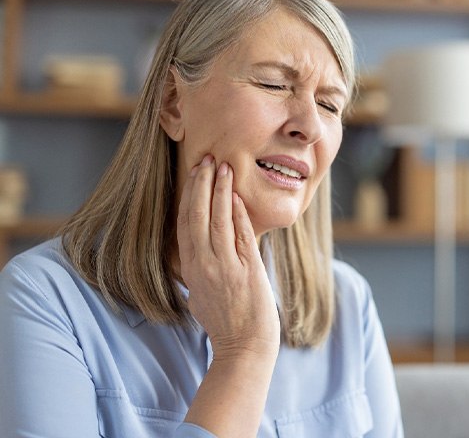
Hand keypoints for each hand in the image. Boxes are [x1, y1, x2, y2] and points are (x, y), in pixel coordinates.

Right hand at [177, 155, 279, 360]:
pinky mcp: (246, 270)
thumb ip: (198, 270)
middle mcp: (203, 265)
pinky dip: (237, 212)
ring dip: (219, 191)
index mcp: (190, 269)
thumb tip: (199, 252)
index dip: (187, 197)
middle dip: (200, 185)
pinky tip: (237, 194)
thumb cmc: (224, 322)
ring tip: (223, 167)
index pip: (184, 224)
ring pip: (217, 220)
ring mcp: (224, 267)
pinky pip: (240, 235)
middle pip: (197, 216)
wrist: (244, 347)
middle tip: (206, 159)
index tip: (192, 175)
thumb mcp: (201, 295)